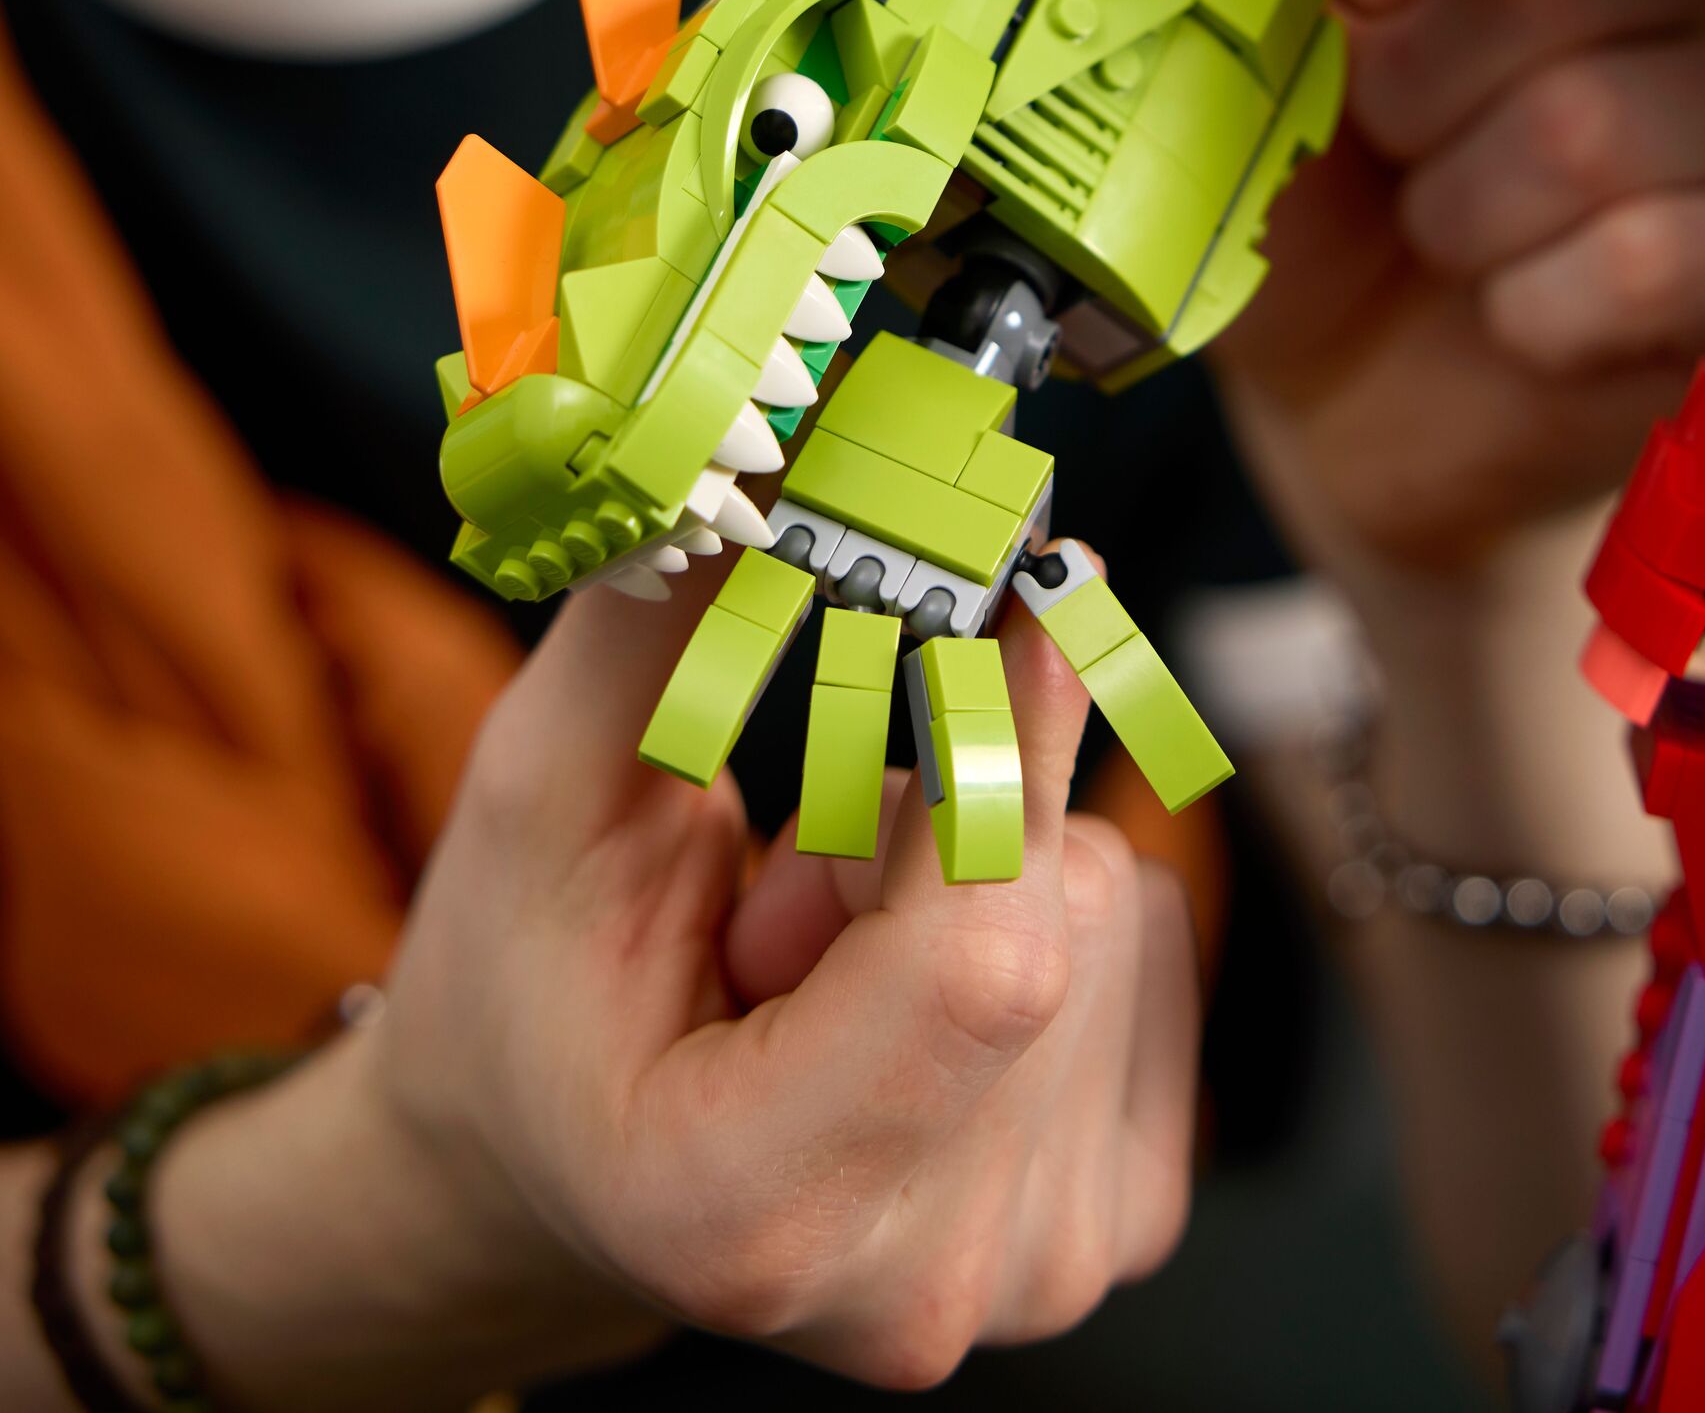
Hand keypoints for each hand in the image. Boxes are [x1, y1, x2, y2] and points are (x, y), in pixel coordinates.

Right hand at [366, 566, 1197, 1390]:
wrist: (554, 1170)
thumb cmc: (528, 995)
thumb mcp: (541, 798)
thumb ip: (667, 628)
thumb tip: (774, 447)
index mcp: (750, 1204)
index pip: (989, 955)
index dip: (1018, 739)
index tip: (1027, 571)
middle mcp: (917, 1281)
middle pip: (1061, 914)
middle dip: (944, 808)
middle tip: (792, 865)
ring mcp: (1038, 1273)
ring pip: (1117, 915)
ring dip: (982, 865)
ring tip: (826, 950)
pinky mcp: (1118, 1224)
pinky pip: (1152, 956)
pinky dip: (1040, 912)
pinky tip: (909, 982)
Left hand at [1085, 0, 1704, 570]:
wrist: (1372, 407)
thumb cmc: (1327, 194)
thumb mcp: (1239, 32)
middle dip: (1412, 89)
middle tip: (1390, 138)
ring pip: (1589, 127)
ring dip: (1460, 209)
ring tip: (1446, 223)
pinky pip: (1647, 257)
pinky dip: (1532, 306)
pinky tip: (1516, 307)